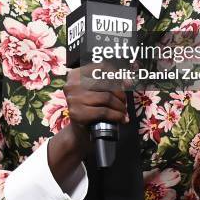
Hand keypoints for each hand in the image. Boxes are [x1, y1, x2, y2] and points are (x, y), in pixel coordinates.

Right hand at [47, 64, 128, 184]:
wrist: (78, 132)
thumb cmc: (89, 108)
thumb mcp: (95, 92)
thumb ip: (108, 82)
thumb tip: (127, 81)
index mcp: (75, 75)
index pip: (101, 67)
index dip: (117, 74)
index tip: (126, 82)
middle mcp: (73, 85)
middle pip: (106, 82)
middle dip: (120, 93)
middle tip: (124, 101)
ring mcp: (74, 99)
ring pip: (107, 97)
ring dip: (120, 106)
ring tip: (123, 111)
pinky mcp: (78, 114)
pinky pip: (104, 111)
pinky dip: (117, 115)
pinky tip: (121, 118)